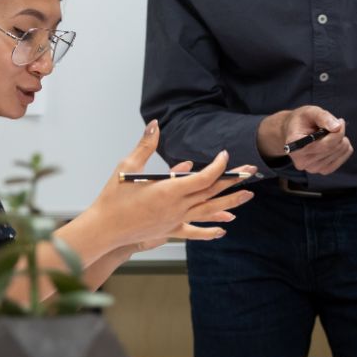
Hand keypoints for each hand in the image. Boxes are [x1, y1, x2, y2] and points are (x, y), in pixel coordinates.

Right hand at [90, 121, 254, 247]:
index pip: (203, 178)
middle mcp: (176, 208)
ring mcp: (175, 221)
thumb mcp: (127, 166)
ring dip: (230, 203)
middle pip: (211, 193)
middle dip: (232, 181)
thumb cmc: (113, 197)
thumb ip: (145, 145)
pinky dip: (210, 230)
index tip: (225, 155)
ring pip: (209, 212)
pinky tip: (224, 229)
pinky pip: (195, 232)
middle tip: (251, 171)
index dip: (218, 166)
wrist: (104, 228)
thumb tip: (156, 124)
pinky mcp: (170, 231)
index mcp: (168, 190)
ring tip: (248, 195)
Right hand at [258, 105, 352, 174]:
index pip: (325, 145)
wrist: (295, 132)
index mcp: (295, 146)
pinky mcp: (321, 171)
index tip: (340, 121)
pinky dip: (343, 149)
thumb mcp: (310, 111)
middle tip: (336, 124)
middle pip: (333, 149)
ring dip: (341, 141)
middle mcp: (301, 161)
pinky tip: (336, 142)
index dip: (337, 132)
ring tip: (332, 133)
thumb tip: (337, 127)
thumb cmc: (302, 120)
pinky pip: (341, 159)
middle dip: (340, 134)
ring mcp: (312, 168)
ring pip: (339, 153)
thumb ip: (322, 116)